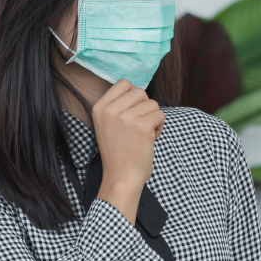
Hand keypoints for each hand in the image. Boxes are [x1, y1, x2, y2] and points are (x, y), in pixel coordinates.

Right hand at [91, 79, 164, 223]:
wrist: (121, 177)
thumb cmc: (118, 153)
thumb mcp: (107, 125)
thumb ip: (117, 106)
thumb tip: (137, 90)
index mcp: (99, 108)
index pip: (123, 83)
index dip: (134, 95)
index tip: (134, 110)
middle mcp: (110, 110)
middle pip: (140, 92)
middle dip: (145, 107)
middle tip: (140, 124)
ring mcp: (126, 117)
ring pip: (153, 104)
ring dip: (153, 118)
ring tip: (144, 134)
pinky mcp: (142, 126)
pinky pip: (160, 115)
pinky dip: (160, 127)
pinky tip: (151, 139)